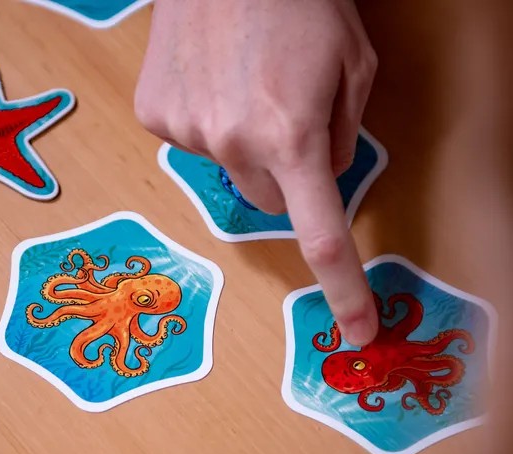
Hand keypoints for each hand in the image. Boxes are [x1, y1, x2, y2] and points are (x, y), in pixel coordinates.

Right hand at [136, 0, 379, 344]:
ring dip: (245, 143)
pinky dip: (207, 120)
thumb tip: (324, 176)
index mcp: (292, 135)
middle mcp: (233, 144)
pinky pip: (193, 141)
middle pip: (271, 200)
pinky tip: (212, 76)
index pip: (322, 234)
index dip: (344, 287)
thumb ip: (347, 135)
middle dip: (288, 173)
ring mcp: (187, 131)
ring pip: (230, 170)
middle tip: (291, 116)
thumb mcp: (353, 64)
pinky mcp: (155, 114)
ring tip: (245, 80)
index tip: (357, 330)